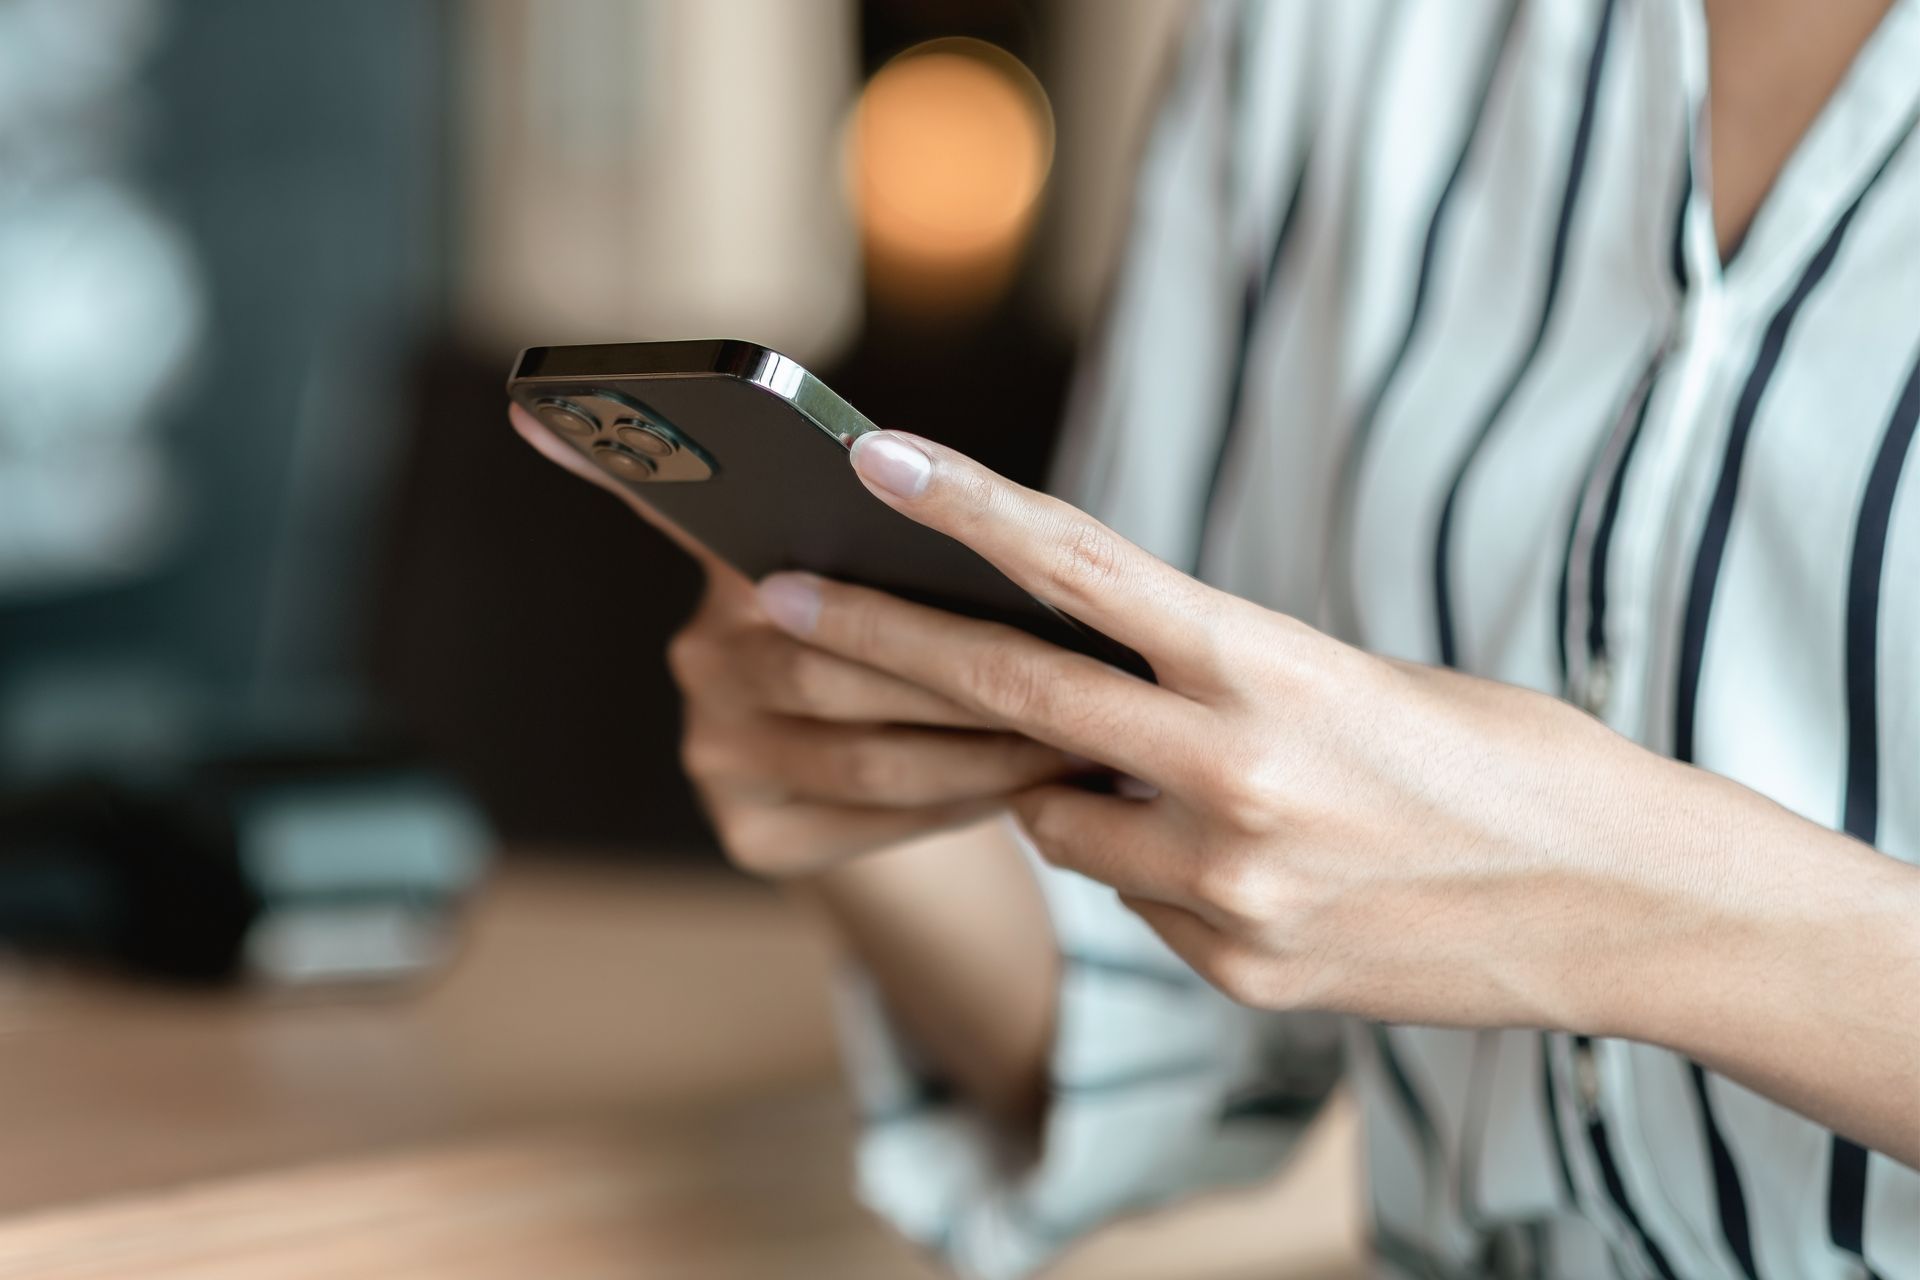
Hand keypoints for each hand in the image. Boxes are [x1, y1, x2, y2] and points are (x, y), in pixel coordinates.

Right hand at [508, 405, 1081, 877]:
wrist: (922, 797)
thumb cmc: (931, 658)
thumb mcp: (914, 587)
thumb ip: (905, 548)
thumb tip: (933, 499)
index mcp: (734, 571)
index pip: (670, 507)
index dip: (609, 462)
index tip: (536, 409)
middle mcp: (701, 657)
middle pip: (825, 655)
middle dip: (952, 666)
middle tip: (1058, 666)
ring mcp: (714, 752)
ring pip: (864, 746)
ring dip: (979, 743)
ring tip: (1072, 732)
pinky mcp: (750, 835)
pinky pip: (875, 816)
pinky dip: (963, 798)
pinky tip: (1026, 786)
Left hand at [749, 430, 1775, 1032]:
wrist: (1616, 905)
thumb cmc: (1494, 759)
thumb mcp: (1352, 679)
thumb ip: (1209, 681)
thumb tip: (1076, 702)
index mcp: (1274, 665)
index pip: (1083, 572)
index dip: (967, 512)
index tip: (871, 462)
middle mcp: (1235, 774)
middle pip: (1011, 696)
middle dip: (879, 645)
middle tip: (779, 602)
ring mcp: (1229, 886)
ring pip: (1061, 821)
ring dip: (1070, 789)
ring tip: (1180, 777)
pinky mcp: (1236, 970)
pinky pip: (1135, 901)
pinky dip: (1154, 870)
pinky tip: (1253, 864)